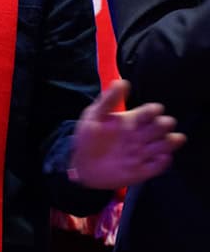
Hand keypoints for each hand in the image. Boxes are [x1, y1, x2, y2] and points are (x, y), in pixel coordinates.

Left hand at [70, 80, 185, 189]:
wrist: (82, 167)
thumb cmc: (88, 139)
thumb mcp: (93, 117)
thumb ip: (108, 100)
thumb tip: (121, 82)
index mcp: (132, 120)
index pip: (151, 111)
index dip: (153, 110)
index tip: (150, 112)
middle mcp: (141, 135)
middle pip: (163, 126)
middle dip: (163, 125)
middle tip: (155, 128)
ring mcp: (143, 152)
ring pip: (166, 144)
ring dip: (169, 142)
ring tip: (165, 141)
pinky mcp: (143, 170)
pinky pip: (159, 165)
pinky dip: (162, 161)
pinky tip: (157, 159)